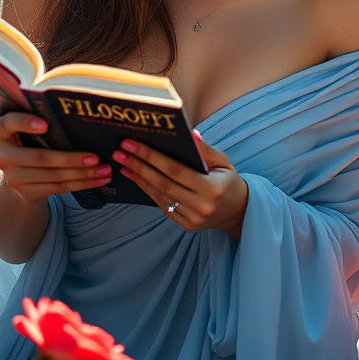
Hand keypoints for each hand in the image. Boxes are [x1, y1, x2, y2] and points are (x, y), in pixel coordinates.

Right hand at [0, 112, 111, 202]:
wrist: (17, 171)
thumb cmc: (28, 138)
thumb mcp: (24, 124)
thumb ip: (36, 115)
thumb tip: (72, 107)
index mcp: (0, 130)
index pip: (10, 123)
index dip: (26, 123)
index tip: (46, 124)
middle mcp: (2, 156)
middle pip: (40, 158)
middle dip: (70, 159)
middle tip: (96, 157)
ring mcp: (13, 177)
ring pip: (54, 176)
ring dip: (82, 174)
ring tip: (105, 170)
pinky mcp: (26, 192)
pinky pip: (58, 188)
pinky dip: (81, 184)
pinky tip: (98, 180)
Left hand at [113, 131, 247, 238]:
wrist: (239, 211)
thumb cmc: (229, 181)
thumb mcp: (223, 162)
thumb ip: (205, 150)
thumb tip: (188, 134)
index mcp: (212, 188)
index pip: (175, 170)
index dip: (151, 156)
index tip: (131, 144)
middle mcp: (201, 206)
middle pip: (162, 183)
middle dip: (139, 166)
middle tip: (120, 152)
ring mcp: (193, 218)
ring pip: (159, 196)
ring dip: (139, 179)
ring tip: (123, 164)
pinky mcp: (186, 225)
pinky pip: (163, 206)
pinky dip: (148, 191)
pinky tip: (136, 178)